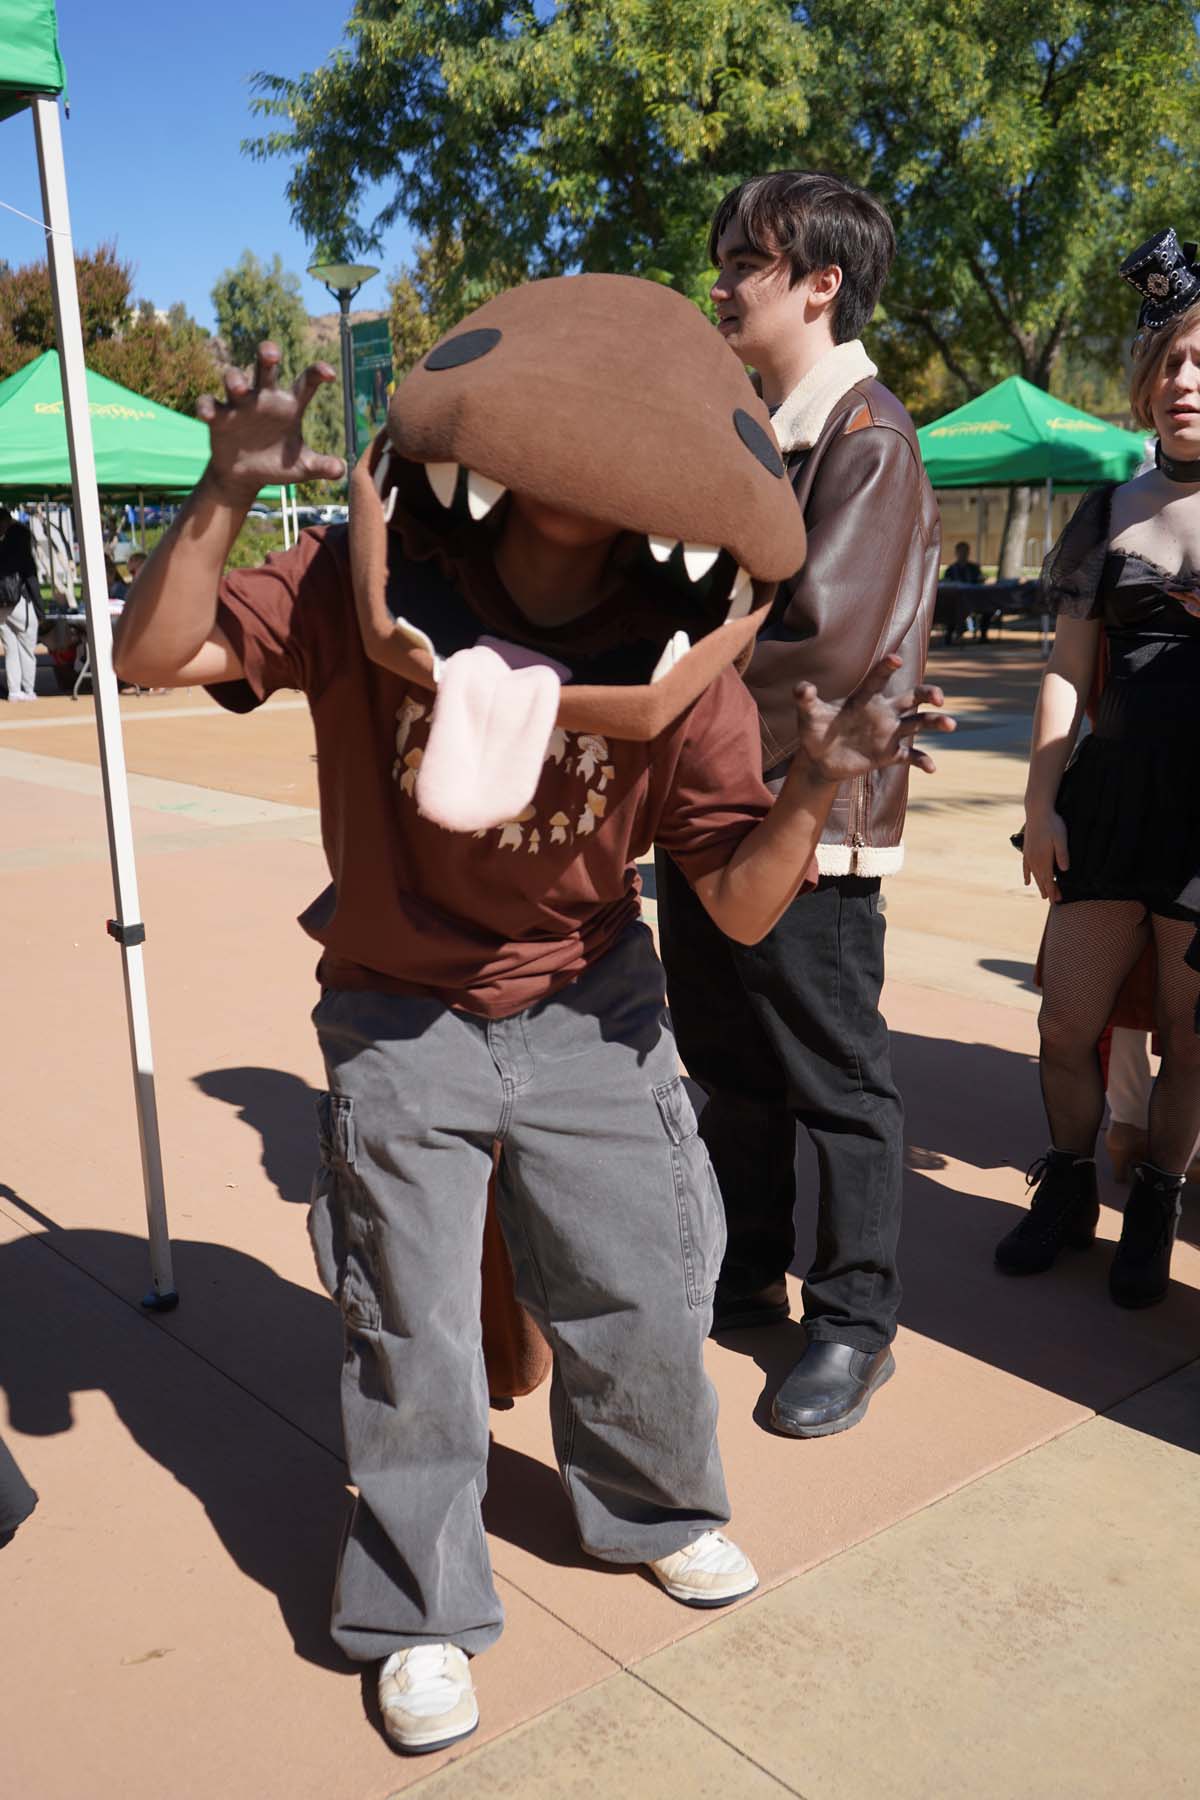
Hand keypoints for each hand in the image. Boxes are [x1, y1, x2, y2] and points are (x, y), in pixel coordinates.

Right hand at [196, 342, 345, 503]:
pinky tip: (207, 414)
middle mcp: (263, 398)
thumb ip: (321, 466)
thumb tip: (341, 470)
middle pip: (264, 367)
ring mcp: (239, 405)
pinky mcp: (218, 417)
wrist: (245, 477)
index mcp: (289, 405)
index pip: (305, 382)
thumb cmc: (277, 464)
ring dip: (234, 379)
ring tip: (239, 389)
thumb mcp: (301, 468)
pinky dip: (206, 406)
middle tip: (272, 354)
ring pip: (234, 378)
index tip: (329, 373)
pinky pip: (209, 403)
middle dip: (266, 355)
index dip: (317, 373)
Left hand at [793, 654, 954, 783]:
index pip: (877, 679)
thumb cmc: (814, 731)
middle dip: (927, 694)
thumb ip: (806, 699)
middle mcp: (882, 713)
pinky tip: (931, 768)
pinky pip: (910, 756)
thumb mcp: (808, 715)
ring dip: (935, 723)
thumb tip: (801, 688)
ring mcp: (888, 733)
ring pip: (918, 724)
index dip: (886, 668)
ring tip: (950, 724)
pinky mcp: (889, 754)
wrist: (819, 759)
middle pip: (912, 698)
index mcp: (863, 699)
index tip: (895, 659)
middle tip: (938, 698)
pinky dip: (922, 761)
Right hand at [1023, 808, 1068, 901]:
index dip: (1053, 891)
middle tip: (1054, 902)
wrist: (1037, 811)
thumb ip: (1062, 854)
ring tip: (1043, 895)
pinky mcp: (1027, 850)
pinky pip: (1026, 867)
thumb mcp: (1061, 838)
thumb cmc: (1052, 823)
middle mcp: (1034, 860)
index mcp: (1044, 859)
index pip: (1049, 879)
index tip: (1056, 901)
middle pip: (1042, 880)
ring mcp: (1029, 855)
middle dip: (1048, 891)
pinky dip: (1027, 875)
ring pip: (1034, 875)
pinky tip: (1027, 882)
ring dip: (1039, 885)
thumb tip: (1064, 870)